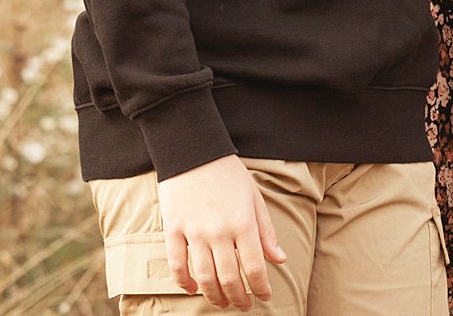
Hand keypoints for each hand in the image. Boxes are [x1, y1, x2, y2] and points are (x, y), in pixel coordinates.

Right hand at [157, 155, 285, 309]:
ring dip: (213, 296)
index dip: (260, 287)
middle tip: (243, 306)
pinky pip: (177, 264)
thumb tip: (279, 259)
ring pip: (204, 277)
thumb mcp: (255, 199)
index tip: (264, 297)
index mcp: (243, 223)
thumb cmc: (229, 175)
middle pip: (229, 278)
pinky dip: (184, 282)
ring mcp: (194, 232)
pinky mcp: (173, 230)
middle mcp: (219, 232)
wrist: (194, 152)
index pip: (254, 267)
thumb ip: (266, 232)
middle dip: (238, 298)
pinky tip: (192, 289)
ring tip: (221, 303)